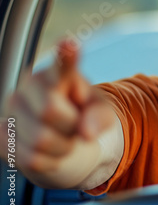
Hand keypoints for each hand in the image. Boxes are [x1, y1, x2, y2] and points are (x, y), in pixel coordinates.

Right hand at [0, 41, 113, 174]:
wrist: (65, 140)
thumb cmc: (83, 118)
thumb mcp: (101, 114)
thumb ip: (100, 118)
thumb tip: (86, 132)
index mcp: (58, 74)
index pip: (61, 66)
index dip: (65, 56)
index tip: (70, 44)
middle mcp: (28, 86)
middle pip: (49, 110)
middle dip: (71, 126)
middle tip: (76, 125)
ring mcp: (12, 110)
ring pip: (40, 139)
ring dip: (62, 147)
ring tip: (64, 138)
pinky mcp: (2, 135)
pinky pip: (31, 158)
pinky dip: (50, 160)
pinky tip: (50, 150)